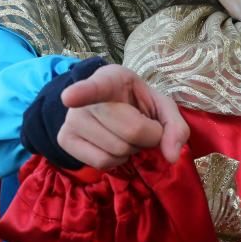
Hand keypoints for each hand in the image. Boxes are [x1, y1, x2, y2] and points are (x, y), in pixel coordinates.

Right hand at [58, 64, 189, 169]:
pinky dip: (117, 160)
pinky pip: (102, 163)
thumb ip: (175, 127)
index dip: (83, 92)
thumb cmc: (138, 103)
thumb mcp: (162, 107)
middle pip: (130, 131)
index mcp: (110, 78)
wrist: (112, 108)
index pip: (95, 87)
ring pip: (117, 151)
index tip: (69, 97)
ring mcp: (71, 120)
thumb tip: (172, 157)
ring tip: (126, 134)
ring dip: (133, 149)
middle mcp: (85, 98)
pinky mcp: (65, 140)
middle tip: (143, 125)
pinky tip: (115, 145)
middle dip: (148, 136)